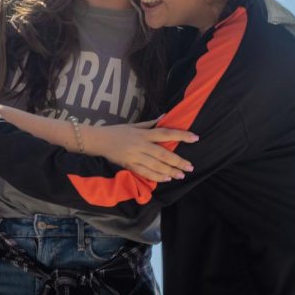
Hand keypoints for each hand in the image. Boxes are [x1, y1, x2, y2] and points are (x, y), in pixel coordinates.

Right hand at [84, 121, 198, 182]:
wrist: (99, 140)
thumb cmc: (118, 131)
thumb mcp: (134, 124)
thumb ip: (151, 123)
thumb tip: (166, 117)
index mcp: (143, 133)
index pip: (166, 133)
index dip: (181, 135)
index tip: (195, 138)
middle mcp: (141, 144)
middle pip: (163, 153)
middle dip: (177, 161)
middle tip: (190, 166)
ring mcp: (134, 156)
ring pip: (155, 165)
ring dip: (169, 171)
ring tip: (181, 175)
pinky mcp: (129, 164)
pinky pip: (145, 172)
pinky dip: (156, 176)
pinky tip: (166, 178)